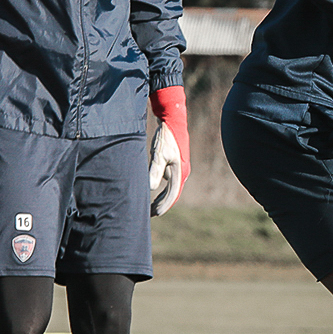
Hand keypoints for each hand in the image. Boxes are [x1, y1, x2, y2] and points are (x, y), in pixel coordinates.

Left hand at [148, 85, 189, 215]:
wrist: (173, 119)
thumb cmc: (166, 137)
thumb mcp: (159, 154)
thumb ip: (155, 171)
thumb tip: (150, 188)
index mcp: (180, 172)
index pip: (172, 195)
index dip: (163, 206)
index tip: (153, 214)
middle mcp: (182, 172)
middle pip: (173, 194)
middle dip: (162, 205)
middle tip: (150, 214)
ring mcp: (180, 168)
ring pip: (172, 188)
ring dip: (163, 198)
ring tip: (152, 205)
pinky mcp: (176, 163)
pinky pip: (170, 181)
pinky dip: (164, 188)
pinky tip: (154, 189)